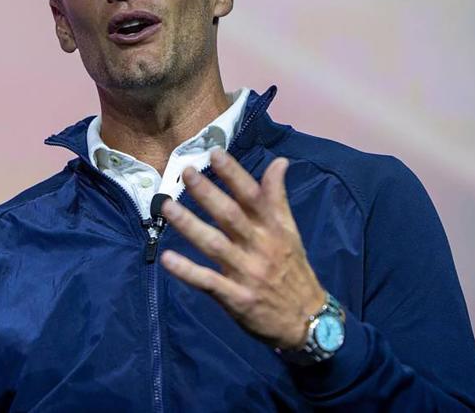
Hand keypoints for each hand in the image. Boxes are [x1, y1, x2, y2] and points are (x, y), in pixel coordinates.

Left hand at [160, 150, 325, 349]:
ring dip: (189, 225)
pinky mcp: (237, 298)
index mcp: (274, 228)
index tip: (214, 153)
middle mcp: (261, 246)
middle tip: (186, 172)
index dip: (234, 174)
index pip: (253, 195)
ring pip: (214, 245)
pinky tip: (167, 258)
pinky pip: (208, 282)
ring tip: (166, 206)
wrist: (307, 320)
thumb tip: (279, 161)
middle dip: (207, 193)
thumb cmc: (293, 269)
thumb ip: (278, 197)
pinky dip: (187, 270)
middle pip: (231, 216)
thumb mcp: (290, 231)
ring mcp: (247, 273)